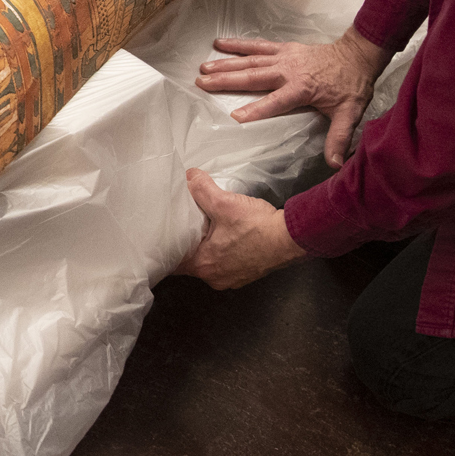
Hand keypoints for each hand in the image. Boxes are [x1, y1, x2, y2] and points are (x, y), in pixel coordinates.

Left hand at [175, 169, 307, 288]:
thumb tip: (189, 176)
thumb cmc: (257, 226)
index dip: (167, 247)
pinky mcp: (247, 274)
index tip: (163, 235)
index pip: (175, 261)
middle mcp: (216, 277)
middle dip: (188, 244)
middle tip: (182, 226)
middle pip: (192, 261)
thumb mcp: (225, 202)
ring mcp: (233, 279)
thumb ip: (202, 189)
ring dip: (208, 247)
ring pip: (211, 262)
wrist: (292, 238)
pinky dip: (224, 251)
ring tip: (203, 228)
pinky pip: (227, 263)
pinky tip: (226, 236)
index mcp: (204, 265)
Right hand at [195, 27, 389, 166]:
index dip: (255, 109)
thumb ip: (339, 138)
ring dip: (225, 64)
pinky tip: (219, 44)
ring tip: (203, 67)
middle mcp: (288, 70)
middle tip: (202, 83)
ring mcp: (284, 57)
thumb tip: (335, 164)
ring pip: (250, 60)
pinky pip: (257, 45)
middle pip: (252, 77)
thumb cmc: (352, 85)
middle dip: (226, 80)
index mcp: (301, 88)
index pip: (274, 102)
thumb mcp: (349, 113)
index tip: (234, 116)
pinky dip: (238, 44)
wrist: (357, 55)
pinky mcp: (283, 48)